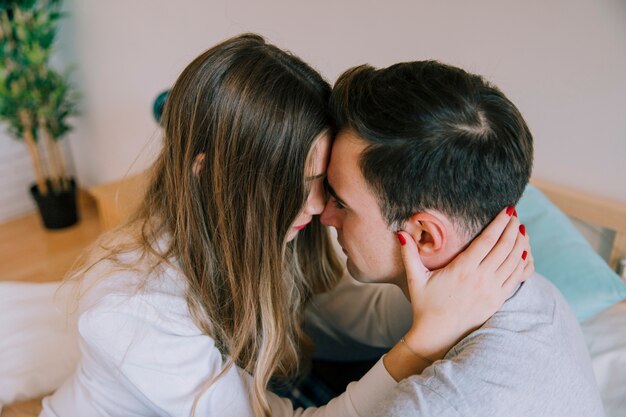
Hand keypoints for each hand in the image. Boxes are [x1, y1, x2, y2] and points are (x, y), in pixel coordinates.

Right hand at [401, 206, 531, 361]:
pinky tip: (524, 252)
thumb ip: (409, 254)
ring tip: (521, 229)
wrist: (437, 336)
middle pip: (504, 247)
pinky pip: (515, 278)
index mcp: (462, 270)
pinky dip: (522, 263)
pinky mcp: (497, 301)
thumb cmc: (425, 306)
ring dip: (520, 243)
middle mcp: (480, 279)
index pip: (486, 241)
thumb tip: (400, 233)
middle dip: (512, 228)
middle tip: (515, 214)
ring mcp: (491, 291)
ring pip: (513, 261)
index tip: (506, 210)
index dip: (499, 224)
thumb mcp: (415, 279)